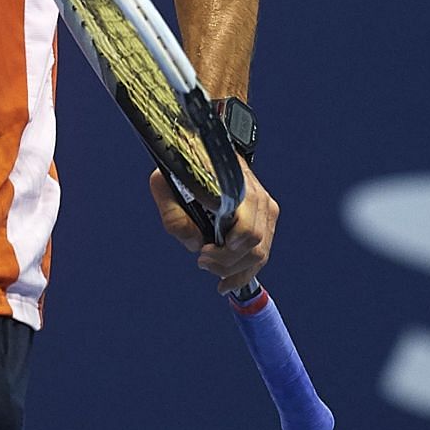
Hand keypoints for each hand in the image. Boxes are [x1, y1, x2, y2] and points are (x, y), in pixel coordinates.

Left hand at [149, 159, 278, 295]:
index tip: (204, 253)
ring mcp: (264, 205)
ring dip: (235, 270)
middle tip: (202, 262)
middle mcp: (256, 194)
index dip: (228, 250)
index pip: (247, 228)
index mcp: (234, 185)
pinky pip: (262, 252)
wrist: (199, 148)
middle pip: (254, 245)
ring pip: (261, 253)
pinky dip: (246, 272)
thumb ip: (174, 216)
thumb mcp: (164, 184)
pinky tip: (228, 281)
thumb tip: (197, 245)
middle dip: (227, 263)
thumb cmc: (182, 166)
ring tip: (211, 270)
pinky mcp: (266, 216)